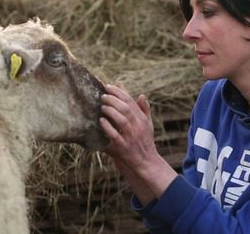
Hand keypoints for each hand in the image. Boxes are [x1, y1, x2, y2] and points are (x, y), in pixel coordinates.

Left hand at [100, 84, 177, 201]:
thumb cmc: (145, 141)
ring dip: (111, 111)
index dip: (119, 91)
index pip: (130, 101)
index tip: (108, 86)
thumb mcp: (148, 124)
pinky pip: (115, 135)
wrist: (147, 162)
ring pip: (121, 120)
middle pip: (126, 108)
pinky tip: (101, 121)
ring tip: (102, 106)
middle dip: (113, 99)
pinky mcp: (123, 147)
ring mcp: (131, 136)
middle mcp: (137, 126)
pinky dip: (107, 127)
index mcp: (142, 119)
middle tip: (102, 95)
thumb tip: (141, 95)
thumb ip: (144, 110)